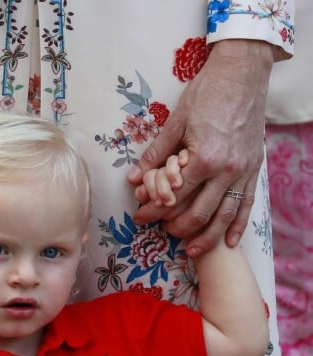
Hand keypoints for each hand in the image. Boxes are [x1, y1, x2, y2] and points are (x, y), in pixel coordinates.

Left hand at [128, 39, 273, 256]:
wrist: (243, 71)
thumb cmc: (207, 93)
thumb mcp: (175, 122)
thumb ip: (155, 155)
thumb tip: (134, 179)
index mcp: (204, 157)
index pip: (173, 195)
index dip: (153, 209)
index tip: (140, 216)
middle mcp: (227, 169)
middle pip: (199, 212)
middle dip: (177, 226)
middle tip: (162, 231)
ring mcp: (244, 171)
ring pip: (224, 215)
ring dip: (207, 236)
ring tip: (193, 250)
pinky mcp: (255, 168)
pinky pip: (246, 204)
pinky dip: (238, 225)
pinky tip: (230, 242)